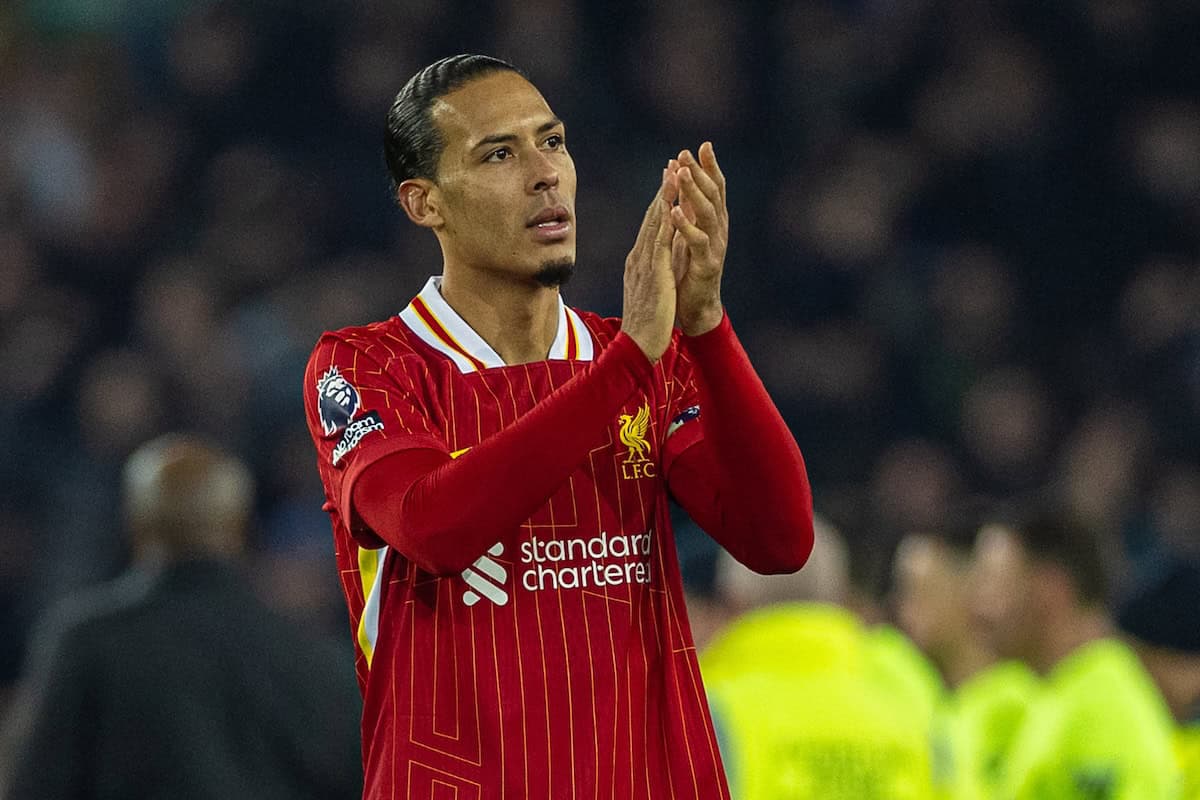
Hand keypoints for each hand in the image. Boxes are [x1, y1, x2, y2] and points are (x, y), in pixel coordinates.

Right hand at [621, 166, 678, 362]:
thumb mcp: (648, 292)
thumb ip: (649, 275)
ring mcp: (645, 263)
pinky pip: (661, 239)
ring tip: (674, 171)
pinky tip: (673, 202)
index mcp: (639, 263)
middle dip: (662, 190)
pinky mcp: (654, 271)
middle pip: (651, 217)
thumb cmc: (644, 324)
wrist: (637, 344)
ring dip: (664, 195)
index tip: (668, 182)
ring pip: (655, 222)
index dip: (659, 203)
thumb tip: (652, 267)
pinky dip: (666, 219)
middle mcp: (639, 257)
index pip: (651, 227)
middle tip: (671, 164)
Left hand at [668, 142, 726, 335]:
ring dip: (694, 192)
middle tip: (686, 153)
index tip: (702, 144)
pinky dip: (686, 226)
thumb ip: (688, 209)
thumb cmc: (690, 270)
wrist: (695, 308)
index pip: (714, 187)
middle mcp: (719, 230)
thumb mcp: (688, 233)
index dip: (710, 166)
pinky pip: (697, 242)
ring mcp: (715, 247)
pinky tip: (674, 213)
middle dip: (700, 172)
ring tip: (683, 174)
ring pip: (707, 214)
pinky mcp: (707, 264)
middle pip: (712, 195)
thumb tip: (681, 179)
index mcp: (714, 221)